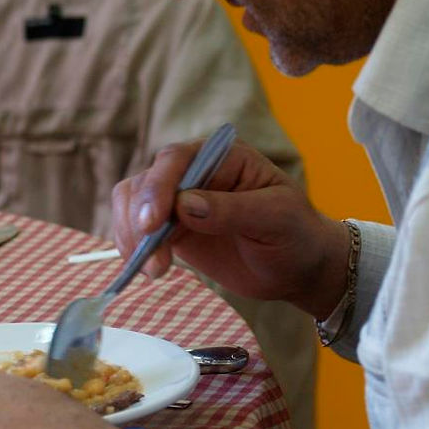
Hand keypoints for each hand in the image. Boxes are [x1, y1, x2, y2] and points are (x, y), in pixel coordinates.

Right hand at [111, 139, 350, 319]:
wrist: (295, 268)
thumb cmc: (294, 235)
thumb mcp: (275, 219)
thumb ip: (231, 210)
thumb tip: (184, 205)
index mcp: (223, 157)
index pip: (177, 160)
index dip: (157, 189)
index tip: (152, 225)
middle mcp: (195, 172)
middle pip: (146, 182)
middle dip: (140, 220)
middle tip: (152, 261)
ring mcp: (178, 200)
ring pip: (133, 204)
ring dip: (133, 237)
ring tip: (155, 270)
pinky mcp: (171, 228)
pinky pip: (137, 229)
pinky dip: (133, 248)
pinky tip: (148, 267)